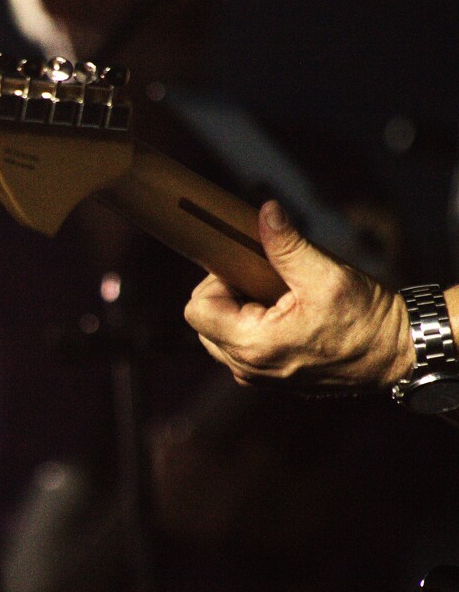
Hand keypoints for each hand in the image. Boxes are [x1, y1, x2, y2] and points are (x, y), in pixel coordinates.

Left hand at [183, 200, 413, 391]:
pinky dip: (250, 328)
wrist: (395, 355)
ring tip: (276, 299)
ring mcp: (256, 377)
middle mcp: (247, 368)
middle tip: (264, 282)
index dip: (215, 282)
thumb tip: (266, 213)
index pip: (196, 309)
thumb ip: (287, 245)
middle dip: (226, 296)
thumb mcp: (325, 275)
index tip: (246, 270)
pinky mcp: (267, 378)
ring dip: (237, 312)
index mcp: (253, 344)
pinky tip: (281, 315)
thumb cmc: (366, 320)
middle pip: (204, 322)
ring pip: (218, 335)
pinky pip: (239, 348)